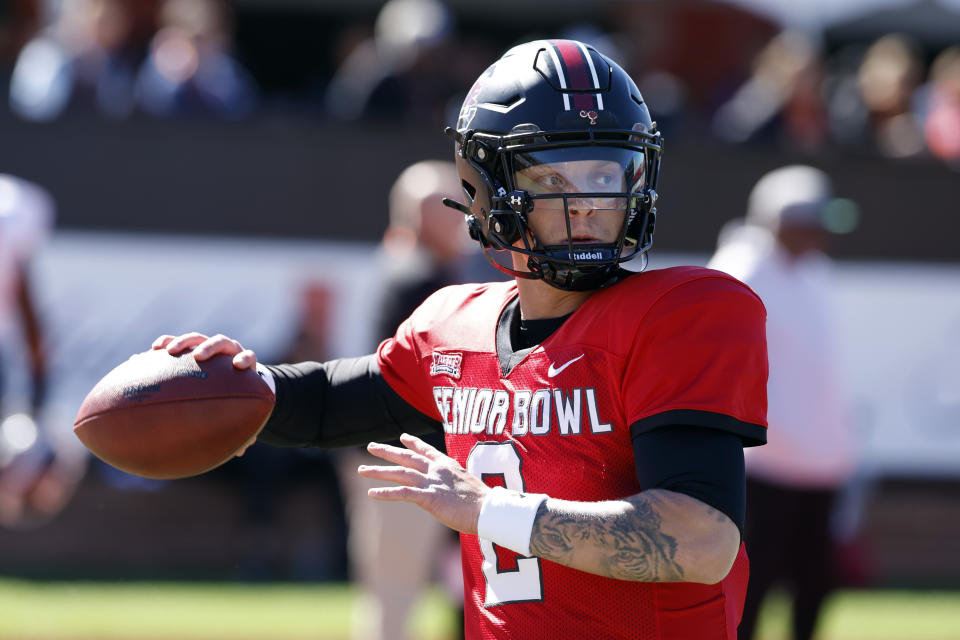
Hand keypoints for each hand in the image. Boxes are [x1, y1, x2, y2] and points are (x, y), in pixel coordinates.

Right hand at [151, 332, 260, 456]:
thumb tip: (241, 452)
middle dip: (210, 347)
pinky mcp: (190, 346)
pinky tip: (152, 351)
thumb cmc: (237, 397)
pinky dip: (165, 343)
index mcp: (243, 364)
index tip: (238, 365)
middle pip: (221, 342)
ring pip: (196, 338)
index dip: (245, 359)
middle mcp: (226, 351)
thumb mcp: (240, 409)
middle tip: (198, 356)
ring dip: (183, 342)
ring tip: (167, 351)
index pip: (248, 357)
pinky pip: (176, 342)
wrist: (230, 376)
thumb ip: (242, 426)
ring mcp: (207, 346)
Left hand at [358, 433, 488, 534]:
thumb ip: (455, 485)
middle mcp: (437, 470)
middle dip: (387, 451)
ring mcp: (431, 483)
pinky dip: (385, 493)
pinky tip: (372, 493)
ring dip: (378, 471)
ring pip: (400, 473)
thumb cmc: (482, 503)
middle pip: (407, 457)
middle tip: (370, 447)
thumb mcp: (467, 487)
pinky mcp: (428, 497)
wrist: (488, 510)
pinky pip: (402, 493)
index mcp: (447, 466)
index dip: (414, 443)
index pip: (427, 451)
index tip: (403, 437)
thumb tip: (452, 492)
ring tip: (361, 470)